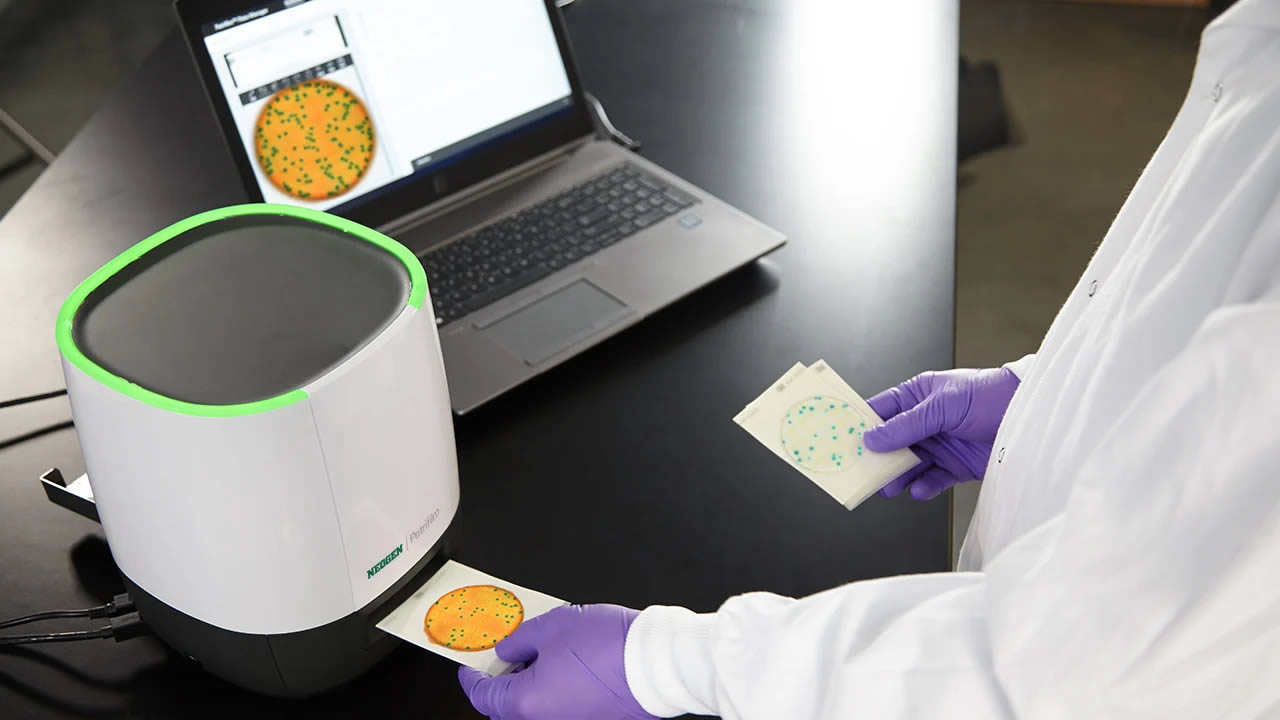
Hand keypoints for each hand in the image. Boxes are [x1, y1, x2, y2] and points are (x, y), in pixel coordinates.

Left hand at [458, 604, 657, 719]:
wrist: (658, 662)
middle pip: (510, 709)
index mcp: (526, 703)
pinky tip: (569, 666)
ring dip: (533, 687)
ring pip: (539, 709)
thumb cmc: (610, 646)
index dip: (473, 678)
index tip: (471, 667)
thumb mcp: (552, 626)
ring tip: (544, 655)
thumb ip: (520, 639)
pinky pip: (565, 709)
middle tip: (509, 657)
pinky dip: (557, 692)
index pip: (484, 696)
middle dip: (504, 684)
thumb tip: (509, 648)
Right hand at [862, 368, 1019, 499]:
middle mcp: (926, 421)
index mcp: (918, 396)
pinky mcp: (956, 466)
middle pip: (890, 443)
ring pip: (908, 465)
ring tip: (889, 487)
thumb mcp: (943, 405)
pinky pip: (932, 480)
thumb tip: (872, 438)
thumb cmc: (990, 396)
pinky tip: (920, 489)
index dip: (860, 424)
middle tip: (862, 472)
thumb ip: (907, 425)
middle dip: (877, 458)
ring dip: (897, 477)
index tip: (841, 439)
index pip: (881, 410)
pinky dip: (924, 487)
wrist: (1032, 418)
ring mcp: (940, 445)